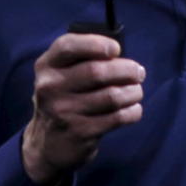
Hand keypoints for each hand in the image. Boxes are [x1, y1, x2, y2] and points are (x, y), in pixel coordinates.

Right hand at [22, 33, 144, 185]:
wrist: (49, 142)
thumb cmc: (67, 97)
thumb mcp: (63, 74)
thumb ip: (85, 59)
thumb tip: (122, 56)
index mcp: (47, 66)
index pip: (68, 45)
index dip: (97, 43)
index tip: (116, 49)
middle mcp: (50, 87)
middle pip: (97, 71)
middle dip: (127, 69)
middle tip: (138, 73)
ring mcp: (63, 111)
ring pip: (112, 95)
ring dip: (133, 91)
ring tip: (136, 91)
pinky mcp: (79, 132)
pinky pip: (118, 117)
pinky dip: (133, 111)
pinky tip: (132, 108)